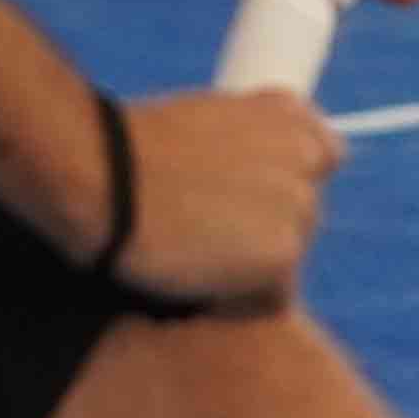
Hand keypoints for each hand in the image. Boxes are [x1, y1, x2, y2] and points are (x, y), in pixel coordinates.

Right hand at [102, 86, 343, 308]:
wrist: (98, 175)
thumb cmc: (120, 151)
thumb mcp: (197, 122)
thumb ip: (239, 144)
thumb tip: (247, 174)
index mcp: (286, 115)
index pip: (320, 158)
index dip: (280, 186)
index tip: (243, 201)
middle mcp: (306, 157)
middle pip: (301, 216)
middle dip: (259, 230)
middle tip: (197, 235)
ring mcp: (300, 206)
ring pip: (285, 258)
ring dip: (246, 267)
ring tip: (186, 257)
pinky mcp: (282, 255)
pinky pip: (270, 299)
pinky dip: (236, 302)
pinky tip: (192, 284)